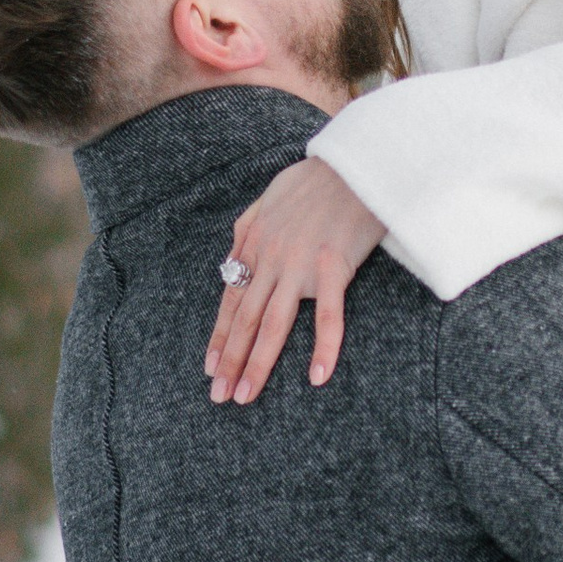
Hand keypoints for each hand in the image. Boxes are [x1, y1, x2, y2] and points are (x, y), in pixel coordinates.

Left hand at [206, 158, 387, 399]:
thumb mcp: (267, 199)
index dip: (220, 337)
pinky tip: (316, 377)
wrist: (353, 165)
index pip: (232, 300)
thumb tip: (234, 254)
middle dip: (230, 360)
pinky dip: (323, 347)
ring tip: (246, 395)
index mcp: (255, 245)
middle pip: (246, 319)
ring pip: (273, 323)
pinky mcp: (332, 266)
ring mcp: (300, 265)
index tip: (210, 368)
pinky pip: (327, 315)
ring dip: (258, 362)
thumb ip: (247, 229)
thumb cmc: (314, 180)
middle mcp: (271, 259)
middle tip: (219, 396)